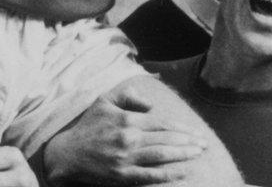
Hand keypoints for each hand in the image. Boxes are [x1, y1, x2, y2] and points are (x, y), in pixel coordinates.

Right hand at [40, 83, 202, 184]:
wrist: (66, 154)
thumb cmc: (87, 127)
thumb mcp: (104, 102)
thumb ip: (129, 97)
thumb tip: (150, 104)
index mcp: (127, 119)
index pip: (162, 122)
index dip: (181, 128)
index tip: (196, 132)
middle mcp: (129, 138)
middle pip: (166, 139)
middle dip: (188, 141)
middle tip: (204, 144)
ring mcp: (126, 158)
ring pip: (162, 155)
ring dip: (183, 155)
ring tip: (198, 154)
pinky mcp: (122, 175)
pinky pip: (150, 175)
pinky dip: (168, 174)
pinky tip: (181, 172)